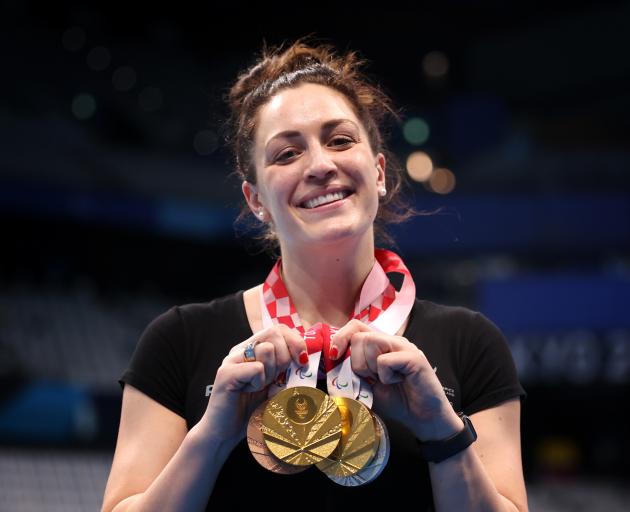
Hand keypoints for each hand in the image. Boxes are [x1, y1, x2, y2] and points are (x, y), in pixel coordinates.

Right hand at [200, 324, 306, 450]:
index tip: (302, 362)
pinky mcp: (226, 373)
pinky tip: (248, 392)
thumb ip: (288, 370)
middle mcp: (241, 349)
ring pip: (266, 349)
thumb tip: (306, 358)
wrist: (225, 433)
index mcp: (252, 348)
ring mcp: (232, 359)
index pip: (279, 329)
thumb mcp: (276, 386)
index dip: (296, 342)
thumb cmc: (251, 410)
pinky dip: (258, 383)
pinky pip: (256, 369)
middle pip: (274, 333)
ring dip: (271, 372)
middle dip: (285, 357)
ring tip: (259, 387)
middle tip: (276, 378)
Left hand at [330, 319, 461, 440]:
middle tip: (372, 378)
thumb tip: (331, 363)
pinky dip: (386, 376)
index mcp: (380, 345)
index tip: (334, 355)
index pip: (355, 326)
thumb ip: (353, 371)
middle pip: (359, 336)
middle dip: (358, 362)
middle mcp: (392, 341)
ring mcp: (404, 347)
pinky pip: (384, 361)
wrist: (424, 418)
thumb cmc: (397, 401)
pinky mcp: (414, 357)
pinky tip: (397, 382)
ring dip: (371, 367)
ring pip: (370, 342)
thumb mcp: (368, 385)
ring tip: (385, 380)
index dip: (341, 337)